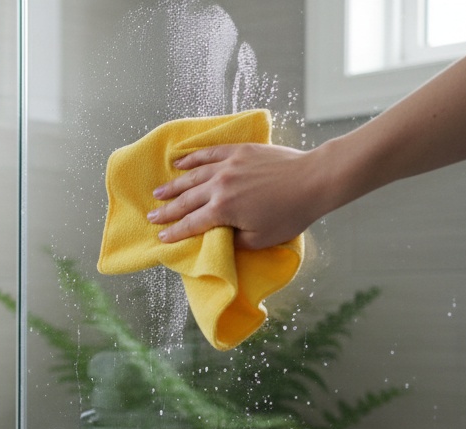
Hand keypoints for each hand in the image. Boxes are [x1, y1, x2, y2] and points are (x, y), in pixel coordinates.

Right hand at [146, 142, 324, 250]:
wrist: (313, 180)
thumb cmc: (291, 214)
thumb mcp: (261, 239)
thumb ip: (235, 239)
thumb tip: (220, 235)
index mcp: (223, 210)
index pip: (191, 224)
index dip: (174, 233)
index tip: (161, 238)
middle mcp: (219, 186)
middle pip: (186, 201)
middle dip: (167, 211)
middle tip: (152, 217)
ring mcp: (228, 166)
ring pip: (192, 176)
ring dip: (174, 186)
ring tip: (159, 192)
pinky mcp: (238, 151)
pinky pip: (208, 154)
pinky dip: (192, 158)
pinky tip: (179, 162)